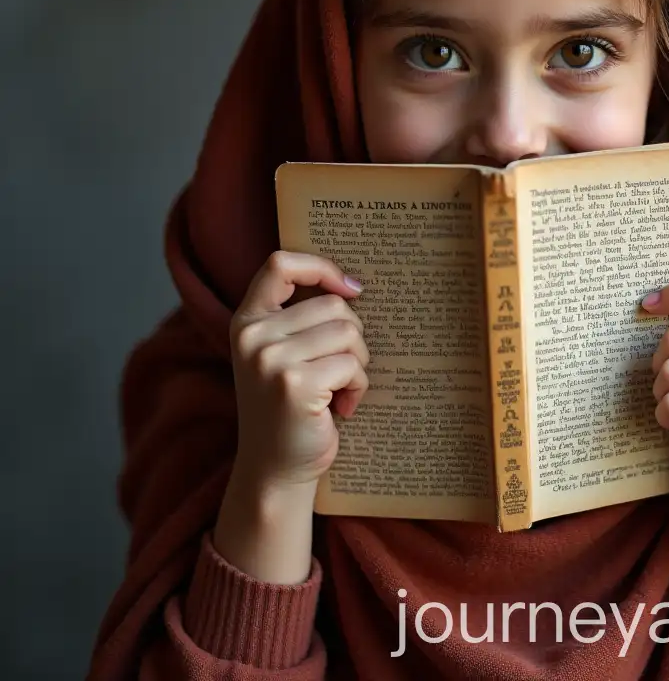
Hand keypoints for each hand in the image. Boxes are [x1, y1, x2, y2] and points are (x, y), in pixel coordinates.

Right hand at [228, 250, 368, 489]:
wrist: (275, 469)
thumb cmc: (289, 406)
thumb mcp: (281, 353)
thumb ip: (300, 318)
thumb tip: (354, 285)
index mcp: (247, 321)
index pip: (280, 264)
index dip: (320, 267)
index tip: (349, 288)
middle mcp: (253, 336)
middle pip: (334, 305)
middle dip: (352, 336)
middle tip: (341, 370)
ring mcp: (271, 360)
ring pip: (349, 333)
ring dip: (358, 364)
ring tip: (340, 389)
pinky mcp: (295, 385)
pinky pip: (352, 365)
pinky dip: (359, 386)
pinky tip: (342, 407)